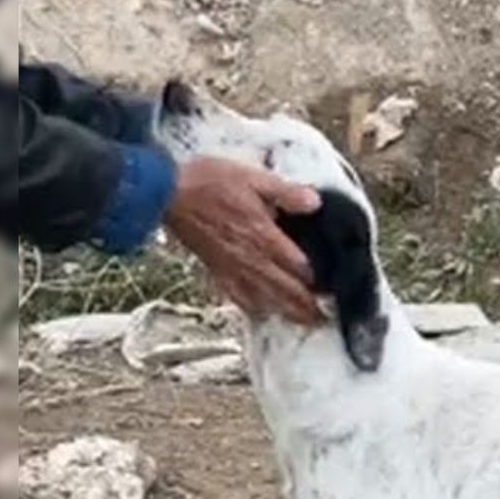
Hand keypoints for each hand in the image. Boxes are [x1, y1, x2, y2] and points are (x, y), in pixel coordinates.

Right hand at [162, 157, 323, 324]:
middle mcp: (249, 258)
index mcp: (263, 236)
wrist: (167, 193)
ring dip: (286, 312)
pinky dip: (254, 307)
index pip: (298, 266)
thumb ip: (286, 193)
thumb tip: (314, 203)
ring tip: (304, 321)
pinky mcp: (215, 269)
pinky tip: (262, 312)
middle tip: (324, 318)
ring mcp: (231, 267)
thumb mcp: (253, 177)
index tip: (332, 287)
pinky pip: (237, 296)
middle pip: (285, 290)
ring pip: (265, 298)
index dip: (317, 279)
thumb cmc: (209, 181)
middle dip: (306, 306)